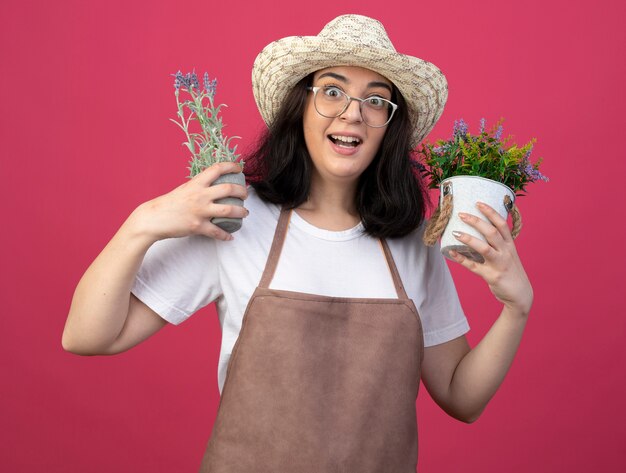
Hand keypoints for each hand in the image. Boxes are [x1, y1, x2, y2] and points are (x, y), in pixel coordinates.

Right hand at [129, 162, 248, 241]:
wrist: (153, 219)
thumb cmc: (169, 203)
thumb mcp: (184, 189)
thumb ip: (198, 187)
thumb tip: (211, 185)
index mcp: (196, 183)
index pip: (217, 169)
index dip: (232, 166)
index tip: (240, 169)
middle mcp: (200, 195)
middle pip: (229, 189)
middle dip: (242, 191)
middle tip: (245, 194)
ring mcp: (200, 211)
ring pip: (229, 210)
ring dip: (241, 212)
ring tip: (245, 213)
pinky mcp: (198, 226)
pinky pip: (217, 232)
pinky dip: (225, 235)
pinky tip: (230, 236)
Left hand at [449, 202, 532, 315]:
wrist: (520, 295)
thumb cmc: (510, 271)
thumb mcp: (508, 254)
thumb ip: (497, 244)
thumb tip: (478, 230)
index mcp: (510, 245)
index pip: (501, 224)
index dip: (491, 212)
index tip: (478, 203)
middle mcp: (506, 252)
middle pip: (492, 232)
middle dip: (477, 221)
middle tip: (462, 214)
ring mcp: (499, 264)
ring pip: (484, 248)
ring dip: (469, 239)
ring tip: (455, 232)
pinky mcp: (492, 276)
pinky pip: (473, 266)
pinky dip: (461, 259)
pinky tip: (451, 252)